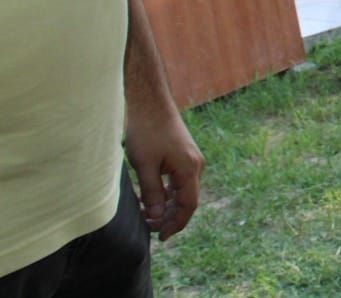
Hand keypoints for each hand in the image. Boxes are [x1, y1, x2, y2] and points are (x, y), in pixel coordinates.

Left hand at [124, 102, 203, 240]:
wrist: (151, 104)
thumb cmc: (147, 132)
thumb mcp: (144, 166)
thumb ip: (152, 193)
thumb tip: (157, 217)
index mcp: (189, 169)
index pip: (188, 205)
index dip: (176, 224)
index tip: (161, 237)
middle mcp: (195, 165)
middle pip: (187, 200)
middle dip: (170, 217)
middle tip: (149, 229)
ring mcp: (190, 160)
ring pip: (181, 191)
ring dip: (166, 206)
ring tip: (145, 215)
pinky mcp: (182, 155)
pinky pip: (178, 181)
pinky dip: (166, 193)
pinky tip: (148, 197)